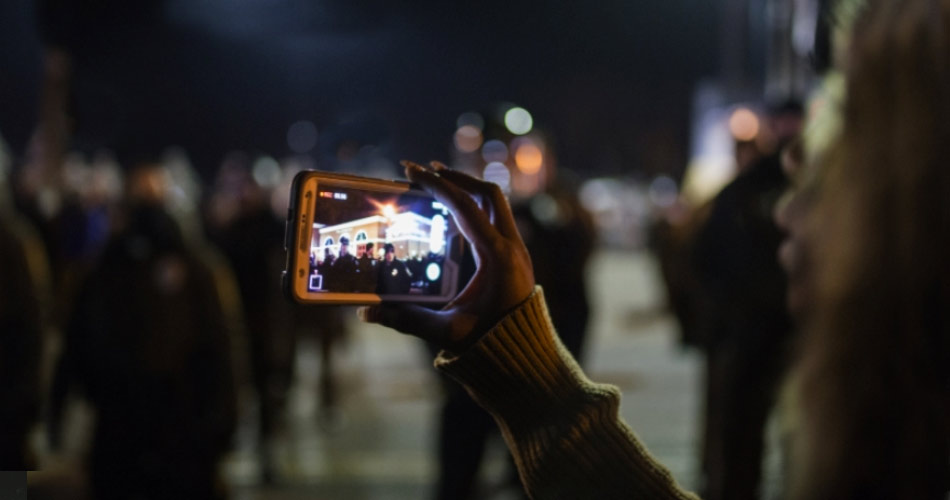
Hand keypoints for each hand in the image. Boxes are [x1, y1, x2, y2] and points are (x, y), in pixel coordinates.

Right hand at [358, 160, 534, 351]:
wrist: (526, 359)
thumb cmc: (489, 346)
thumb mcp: (447, 331)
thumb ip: (406, 320)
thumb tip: (366, 314)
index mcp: (497, 258)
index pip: (465, 207)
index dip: (436, 184)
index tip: (411, 169)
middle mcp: (512, 247)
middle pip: (487, 193)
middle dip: (455, 177)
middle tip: (426, 170)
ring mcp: (518, 250)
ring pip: (497, 203)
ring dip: (469, 188)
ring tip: (440, 182)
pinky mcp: (517, 256)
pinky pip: (499, 218)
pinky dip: (477, 206)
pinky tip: (456, 211)